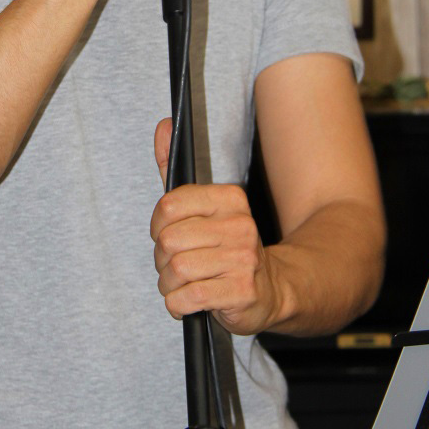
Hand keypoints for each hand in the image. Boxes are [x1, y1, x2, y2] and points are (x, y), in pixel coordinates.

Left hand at [150, 118, 282, 335]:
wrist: (271, 289)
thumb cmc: (224, 247)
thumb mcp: (201, 207)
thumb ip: (174, 168)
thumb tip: (163, 124)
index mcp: (229, 199)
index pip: (169, 206)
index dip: (158, 227)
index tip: (166, 235)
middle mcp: (240, 225)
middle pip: (169, 241)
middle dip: (162, 261)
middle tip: (176, 266)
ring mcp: (244, 259)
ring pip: (176, 271)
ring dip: (169, 285)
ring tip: (183, 285)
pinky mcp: (242, 292)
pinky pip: (187, 298)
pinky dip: (178, 304)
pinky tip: (189, 302)